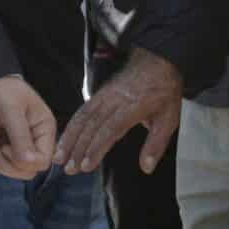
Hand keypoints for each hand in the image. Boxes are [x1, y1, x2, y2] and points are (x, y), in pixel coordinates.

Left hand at [0, 75, 56, 178]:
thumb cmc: (0, 91)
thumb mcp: (10, 111)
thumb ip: (20, 137)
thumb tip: (29, 163)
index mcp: (44, 129)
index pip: (43, 161)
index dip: (24, 161)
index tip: (6, 146)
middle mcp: (35, 140)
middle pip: (27, 170)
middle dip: (6, 162)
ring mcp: (20, 145)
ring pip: (12, 170)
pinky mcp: (5, 148)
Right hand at [53, 47, 181, 175]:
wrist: (157, 60)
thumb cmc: (163, 90)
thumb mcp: (169, 119)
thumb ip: (156, 145)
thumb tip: (146, 168)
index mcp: (132, 107)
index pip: (109, 130)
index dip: (96, 148)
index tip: (86, 165)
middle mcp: (114, 101)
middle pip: (91, 126)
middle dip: (77, 149)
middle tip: (68, 168)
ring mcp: (105, 95)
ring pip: (83, 117)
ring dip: (70, 138)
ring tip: (59, 156)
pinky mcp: (100, 92)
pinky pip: (83, 109)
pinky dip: (72, 125)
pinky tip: (66, 137)